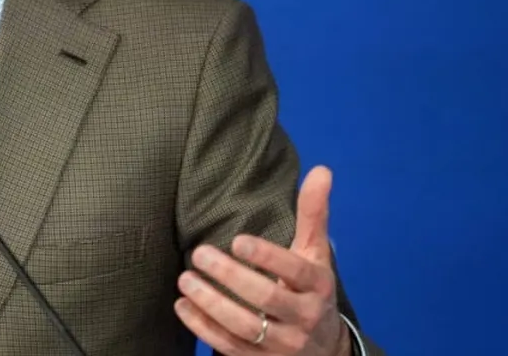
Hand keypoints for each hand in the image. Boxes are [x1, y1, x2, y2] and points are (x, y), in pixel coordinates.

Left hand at [174, 166, 351, 354]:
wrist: (324, 350)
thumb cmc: (311, 289)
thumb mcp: (315, 253)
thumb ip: (313, 213)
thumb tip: (321, 169)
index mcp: (318, 286)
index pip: (295, 273)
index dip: (267, 257)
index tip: (238, 240)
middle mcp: (304, 318)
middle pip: (266, 299)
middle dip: (230, 277)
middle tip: (200, 254)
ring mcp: (282, 344)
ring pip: (245, 327)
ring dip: (210, 304)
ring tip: (184, 279)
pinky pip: (229, 346)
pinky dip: (202, 328)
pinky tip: (182, 305)